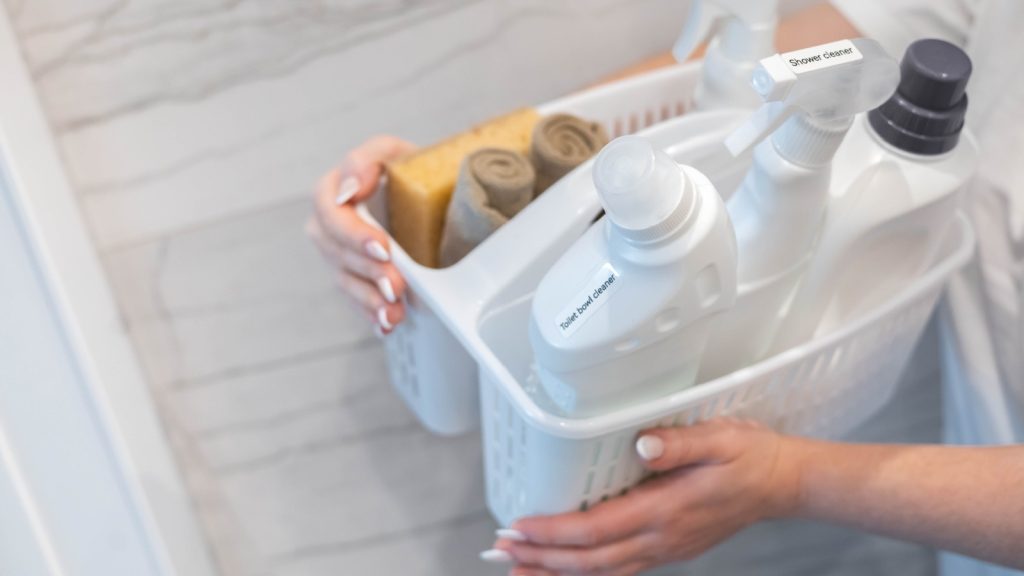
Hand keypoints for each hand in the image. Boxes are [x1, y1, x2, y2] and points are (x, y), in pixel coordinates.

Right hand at [307, 135, 416, 334]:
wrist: (429, 195)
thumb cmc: (412, 170)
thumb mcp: (396, 153)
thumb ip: (370, 159)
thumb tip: (350, 189)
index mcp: (336, 187)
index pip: (330, 212)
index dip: (353, 234)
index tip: (383, 249)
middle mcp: (330, 222)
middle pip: (337, 252)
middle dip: (368, 272)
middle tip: (396, 286)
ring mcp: (339, 252)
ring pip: (345, 279)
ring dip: (369, 299)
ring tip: (394, 313)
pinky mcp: (354, 275)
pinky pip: (355, 298)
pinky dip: (371, 313)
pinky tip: (385, 324)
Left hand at [489, 419, 803, 575]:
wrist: (784, 484)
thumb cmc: (750, 456)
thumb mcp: (720, 438)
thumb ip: (679, 443)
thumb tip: (643, 445)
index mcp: (667, 510)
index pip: (597, 529)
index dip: (554, 532)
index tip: (519, 528)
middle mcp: (662, 539)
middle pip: (591, 562)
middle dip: (543, 559)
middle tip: (502, 552)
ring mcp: (666, 549)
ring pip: (603, 573)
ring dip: (558, 574)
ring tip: (521, 572)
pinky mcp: (669, 550)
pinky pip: (619, 571)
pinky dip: (586, 574)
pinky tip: (567, 571)